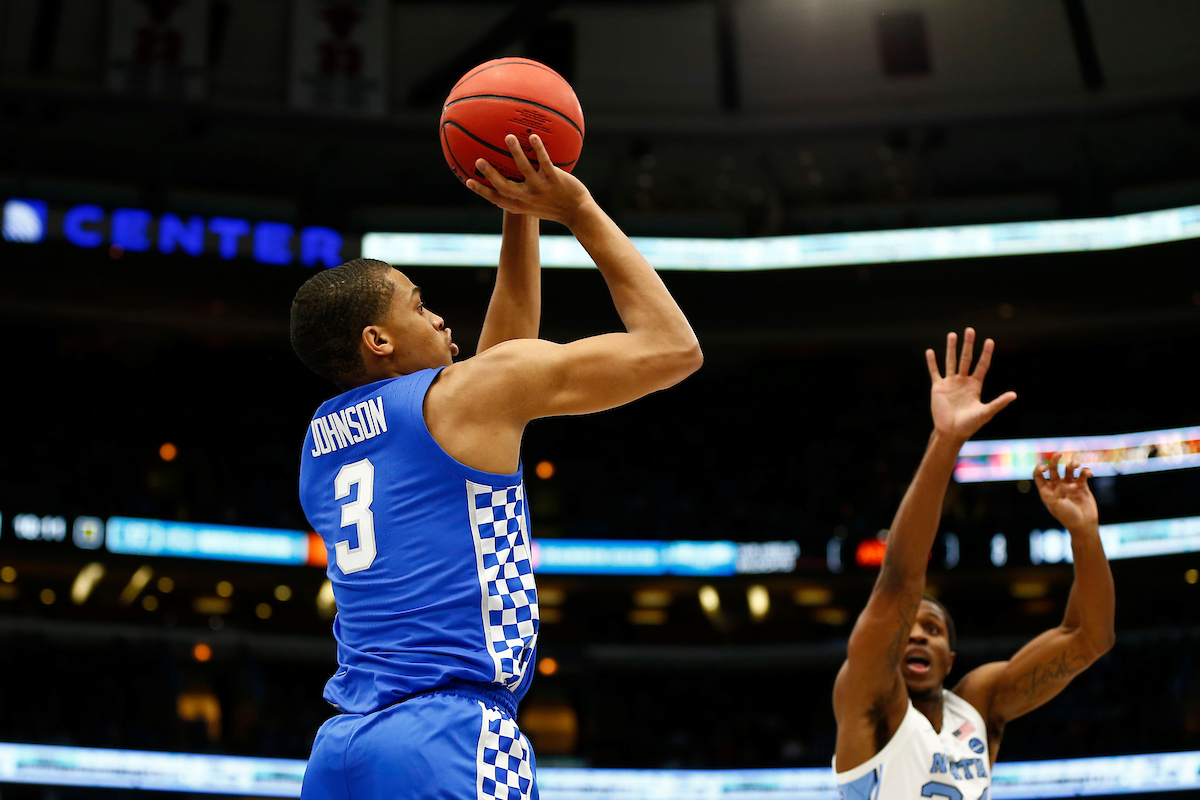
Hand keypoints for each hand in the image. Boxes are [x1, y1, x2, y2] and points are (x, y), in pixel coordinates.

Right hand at [466, 134, 594, 227]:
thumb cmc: (556, 206)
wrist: (578, 213)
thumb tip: (512, 180)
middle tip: (479, 160)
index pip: (496, 199)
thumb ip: (522, 195)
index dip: (481, 191)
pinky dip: (538, 150)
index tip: (467, 180)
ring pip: (525, 170)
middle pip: (504, 186)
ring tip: (508, 137)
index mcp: (520, 204)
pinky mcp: (554, 180)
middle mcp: (527, 197)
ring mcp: (541, 188)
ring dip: (515, 153)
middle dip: (490, 174)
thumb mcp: (535, 205)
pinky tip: (533, 136)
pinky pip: (545, 162)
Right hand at [925, 328, 1016, 442]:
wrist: (951, 432)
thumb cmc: (970, 424)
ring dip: (951, 348)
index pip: (982, 365)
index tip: (989, 341)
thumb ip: (998, 403)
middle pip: (966, 359)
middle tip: (970, 330)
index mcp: (975, 385)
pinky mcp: (938, 387)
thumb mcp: (986, 413)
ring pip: (951, 361)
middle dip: (968, 344)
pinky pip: (935, 372)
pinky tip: (930, 351)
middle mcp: (963, 381)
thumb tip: (1014, 395)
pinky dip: (932, 362)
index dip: (986, 353)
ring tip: (952, 335)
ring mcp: (950, 383)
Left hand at [1034, 453, 1099, 531]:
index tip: (1045, 468)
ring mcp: (1070, 485)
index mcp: (1046, 490)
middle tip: (1059, 454)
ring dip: (1072, 464)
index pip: (1039, 475)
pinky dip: (1086, 471)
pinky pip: (1083, 474)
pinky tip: (1089, 473)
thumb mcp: (1058, 504)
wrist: (1084, 525)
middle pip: (1053, 468)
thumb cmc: (1068, 517)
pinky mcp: (1082, 486)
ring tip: (1077, 465)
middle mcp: (1057, 486)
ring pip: (1069, 469)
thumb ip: (1059, 491)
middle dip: (1055, 460)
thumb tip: (1067, 483)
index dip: (1039, 468)